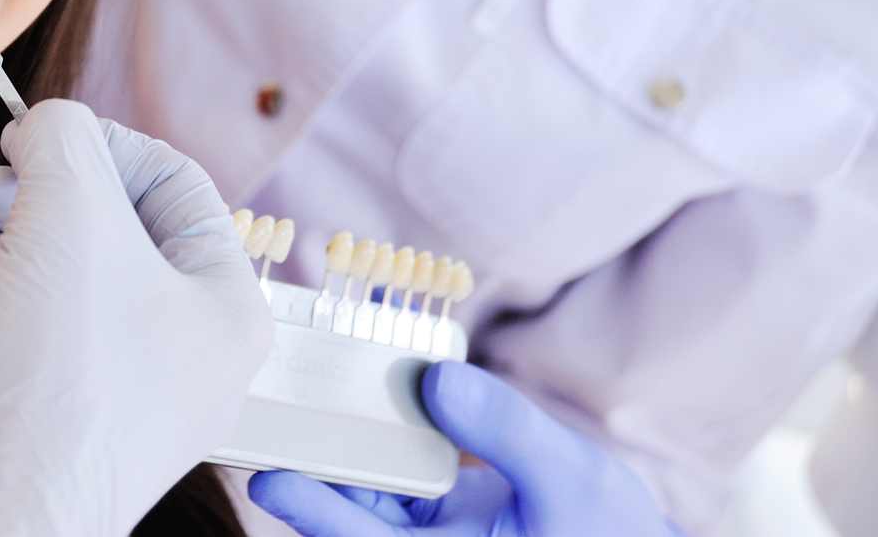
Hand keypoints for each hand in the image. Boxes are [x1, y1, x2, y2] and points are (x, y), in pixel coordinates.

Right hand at [0, 99, 272, 536]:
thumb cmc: (57, 373)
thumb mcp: (68, 214)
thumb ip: (64, 139)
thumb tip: (49, 126)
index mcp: (226, 304)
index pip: (174, 181)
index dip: (98, 143)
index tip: (31, 140)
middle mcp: (190, 354)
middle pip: (109, 230)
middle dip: (30, 199)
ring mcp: (127, 397)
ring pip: (62, 281)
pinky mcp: (65, 427)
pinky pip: (33, 337)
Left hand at [247, 361, 680, 536]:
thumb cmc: (610, 532)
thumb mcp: (572, 478)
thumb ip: (505, 429)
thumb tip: (436, 377)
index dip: (313, 513)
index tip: (267, 480)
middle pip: (351, 508)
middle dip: (314, 461)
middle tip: (270, 406)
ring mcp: (429, 530)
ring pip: (369, 482)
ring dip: (347, 431)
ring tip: (311, 371)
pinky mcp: (439, 508)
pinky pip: (397, 464)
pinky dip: (386, 420)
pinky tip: (376, 358)